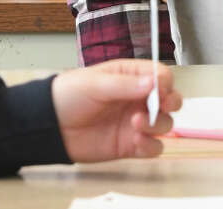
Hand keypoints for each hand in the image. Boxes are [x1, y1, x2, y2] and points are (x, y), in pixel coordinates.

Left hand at [50, 59, 180, 161]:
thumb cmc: (68, 95)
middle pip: (170, 100)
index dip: (164, 83)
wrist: (50, 127)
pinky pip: (153, 148)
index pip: (160, 75)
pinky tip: (137, 141)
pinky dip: (151, 146)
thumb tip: (154, 82)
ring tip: (136, 123)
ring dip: (157, 124)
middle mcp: (136, 99)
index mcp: (130, 77)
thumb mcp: (95, 84)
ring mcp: (135, 123)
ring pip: (164, 124)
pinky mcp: (130, 145)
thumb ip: (125, 85)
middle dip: (171, 103)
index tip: (159, 91)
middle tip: (161, 106)